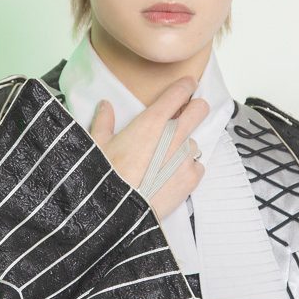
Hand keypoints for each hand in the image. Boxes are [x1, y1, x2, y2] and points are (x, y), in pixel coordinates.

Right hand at [87, 77, 209, 220]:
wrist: (118, 213)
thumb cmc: (106, 177)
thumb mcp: (97, 145)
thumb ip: (104, 122)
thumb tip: (105, 106)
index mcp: (153, 121)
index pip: (180, 92)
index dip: (186, 86)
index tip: (187, 86)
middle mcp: (175, 135)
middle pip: (200, 109)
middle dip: (196, 109)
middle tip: (188, 114)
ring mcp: (186, 157)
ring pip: (194, 142)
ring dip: (183, 148)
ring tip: (165, 162)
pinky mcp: (192, 178)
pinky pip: (197, 166)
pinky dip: (187, 170)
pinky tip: (171, 178)